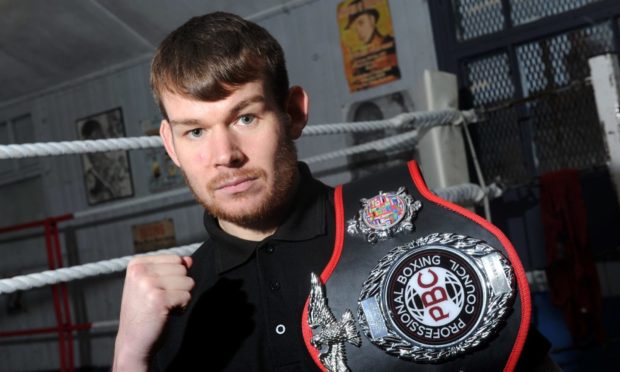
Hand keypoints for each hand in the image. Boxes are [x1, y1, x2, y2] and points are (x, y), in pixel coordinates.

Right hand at [113, 255, 193, 371]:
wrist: (132, 342)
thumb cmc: (144, 314)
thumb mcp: (153, 285)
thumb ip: (170, 269)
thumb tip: (189, 260)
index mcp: (137, 264)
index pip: (175, 259)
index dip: (173, 277)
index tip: (156, 291)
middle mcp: (140, 271)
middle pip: (183, 269)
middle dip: (178, 287)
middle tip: (160, 301)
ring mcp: (148, 284)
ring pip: (188, 282)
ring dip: (180, 297)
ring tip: (162, 307)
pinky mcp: (159, 299)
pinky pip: (187, 296)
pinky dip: (181, 308)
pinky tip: (165, 315)